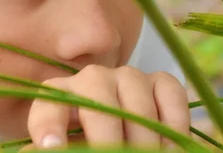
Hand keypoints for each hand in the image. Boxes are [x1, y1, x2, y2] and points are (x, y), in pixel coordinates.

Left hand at [27, 65, 189, 149]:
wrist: (118, 132)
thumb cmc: (83, 141)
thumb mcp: (69, 146)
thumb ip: (62, 148)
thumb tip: (54, 150)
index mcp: (59, 95)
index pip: (49, 107)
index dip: (49, 127)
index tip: (51, 148)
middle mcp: (91, 79)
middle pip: (99, 105)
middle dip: (107, 142)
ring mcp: (127, 76)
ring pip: (137, 104)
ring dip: (143, 142)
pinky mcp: (160, 81)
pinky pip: (170, 94)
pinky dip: (174, 124)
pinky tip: (169, 149)